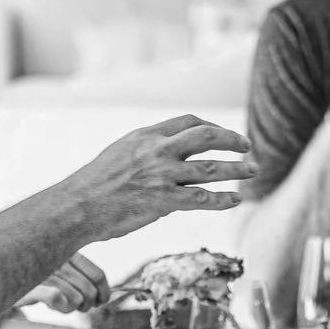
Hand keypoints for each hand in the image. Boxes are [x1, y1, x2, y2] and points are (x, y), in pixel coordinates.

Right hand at [23, 252, 110, 314]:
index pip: (98, 275)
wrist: (2, 278)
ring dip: (70, 308)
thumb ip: (80, 276)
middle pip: (89, 291)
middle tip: (77, 307)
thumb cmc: (34, 275)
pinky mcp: (33, 284)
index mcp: (69, 251)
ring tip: (60, 304)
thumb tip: (103, 296)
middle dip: (86, 305)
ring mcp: (45, 270)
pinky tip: (51, 304)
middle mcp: (59, 258)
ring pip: (76, 298)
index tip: (101, 302)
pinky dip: (59, 307)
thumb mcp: (60, 268)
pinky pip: (58, 299)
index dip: (104, 293)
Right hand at [59, 116, 256, 234]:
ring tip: (253, 171)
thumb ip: (146, 151)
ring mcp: (161, 175)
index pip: (188, 122)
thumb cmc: (94, 185)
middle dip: (232, 140)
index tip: (224, 135)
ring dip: (236, 170)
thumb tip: (168, 158)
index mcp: (146, 135)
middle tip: (247, 147)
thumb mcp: (120, 154)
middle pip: (206, 136)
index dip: (213, 126)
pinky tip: (235, 200)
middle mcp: (156, 150)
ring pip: (210, 168)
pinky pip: (201, 199)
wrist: (76, 206)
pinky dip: (222, 200)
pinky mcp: (162, 201)